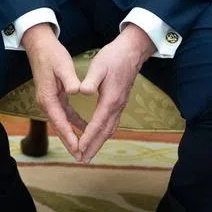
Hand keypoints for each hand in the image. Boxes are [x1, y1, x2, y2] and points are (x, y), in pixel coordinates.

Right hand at [22, 24, 85, 159]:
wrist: (39, 45)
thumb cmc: (52, 54)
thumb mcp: (62, 65)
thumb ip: (70, 80)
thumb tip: (77, 91)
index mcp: (48, 97)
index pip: (60, 122)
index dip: (69, 136)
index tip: (78, 148)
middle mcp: (46, 102)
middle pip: (59, 127)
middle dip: (70, 143)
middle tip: (81, 158)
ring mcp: (48, 100)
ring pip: (62, 123)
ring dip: (72, 136)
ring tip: (83, 149)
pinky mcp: (53, 96)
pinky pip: (64, 114)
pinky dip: (73, 122)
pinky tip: (83, 127)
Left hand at [75, 25, 155, 163]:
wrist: (132, 51)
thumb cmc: (114, 57)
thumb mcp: (99, 65)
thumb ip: (91, 80)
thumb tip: (82, 91)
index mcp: (110, 99)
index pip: (97, 124)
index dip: (88, 137)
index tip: (79, 148)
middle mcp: (117, 106)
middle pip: (105, 132)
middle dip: (94, 147)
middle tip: (82, 160)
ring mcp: (120, 105)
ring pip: (110, 130)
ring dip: (99, 142)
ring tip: (88, 153)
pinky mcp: (120, 102)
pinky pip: (112, 123)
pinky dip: (104, 133)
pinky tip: (98, 136)